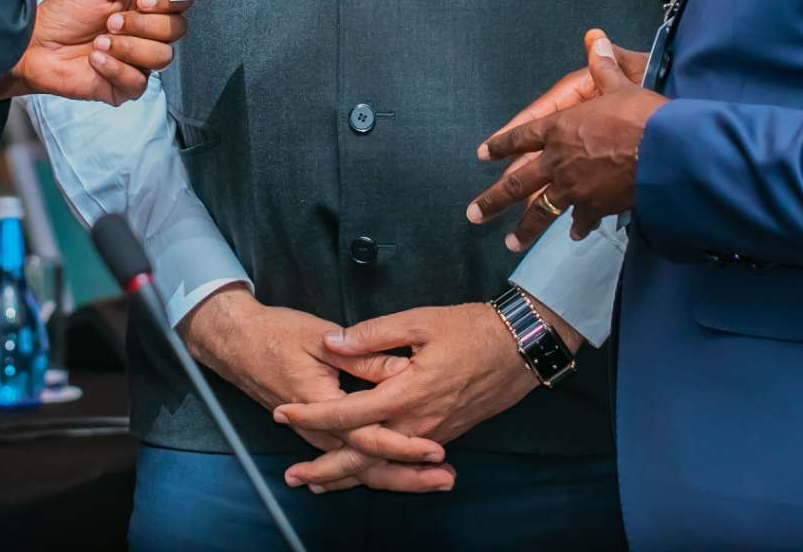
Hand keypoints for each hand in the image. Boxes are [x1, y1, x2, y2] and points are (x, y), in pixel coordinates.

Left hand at [0, 0, 189, 105]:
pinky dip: (114, 67)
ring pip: (162, 57)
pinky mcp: (124, 87)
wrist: (33, 44)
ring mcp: (138, 62)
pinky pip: (138, 81)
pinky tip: (94, 59)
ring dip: (128, 46)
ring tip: (99, 41)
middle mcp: (146, 33)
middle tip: (111, 21)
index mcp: (145, 5)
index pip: (180, 3)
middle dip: (143, 24)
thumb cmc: (64, 13)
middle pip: (176, 30)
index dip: (169, 1)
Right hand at [183, 289, 452, 493]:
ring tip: (434, 482)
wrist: (237, 343)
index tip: (435, 450)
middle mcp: (319, 430)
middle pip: (366, 464)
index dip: (403, 445)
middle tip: (446, 481)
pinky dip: (372, 472)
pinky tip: (395, 479)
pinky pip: (346, 461)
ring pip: (357, 468)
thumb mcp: (321, 337)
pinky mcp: (316, 432)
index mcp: (323, 405)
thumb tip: (399, 370)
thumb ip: (361, 356)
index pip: (368, 436)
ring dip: (396, 478)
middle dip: (408, 476)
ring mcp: (316, 435)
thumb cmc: (278, 333)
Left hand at [273, 299, 572, 491]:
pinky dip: (377, 470)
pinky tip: (362, 471)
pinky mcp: (443, 434)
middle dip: (324, 468)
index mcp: (406, 393)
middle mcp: (416, 423)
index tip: (282, 412)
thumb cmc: (471, 329)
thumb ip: (372, 334)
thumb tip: (332, 342)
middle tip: (291, 476)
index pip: (348, 413)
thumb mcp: (419, 320)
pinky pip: (402, 461)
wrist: (520, 348)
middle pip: (362, 457)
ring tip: (317, 483)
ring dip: (348, 476)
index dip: (312, 414)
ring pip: (382, 465)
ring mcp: (432, 433)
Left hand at [468, 31, 663, 251]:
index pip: (521, 137)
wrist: (664, 152)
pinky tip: (574, 234)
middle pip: (518, 183)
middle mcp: (558, 161)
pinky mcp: (596, 206)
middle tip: (474, 214)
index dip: (501, 145)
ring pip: (542, 211)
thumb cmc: (640, 115)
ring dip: (525, 229)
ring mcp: (574, 188)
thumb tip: (596, 38)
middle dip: (493, 200)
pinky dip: (578, 226)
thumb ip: (603, 65)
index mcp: (559, 129)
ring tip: (510, 244)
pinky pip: (581, 219)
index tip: (484, 154)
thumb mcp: (619, 85)